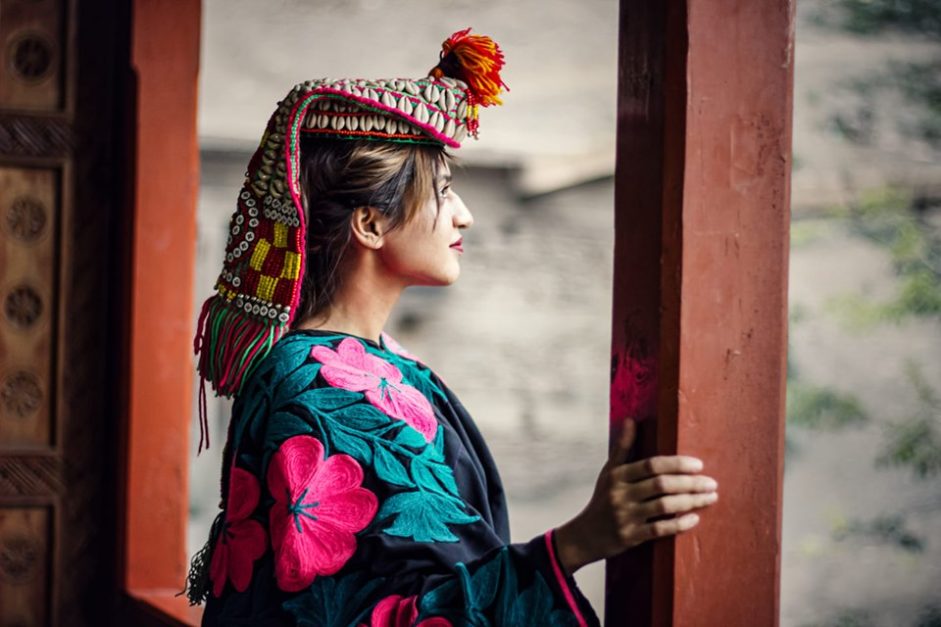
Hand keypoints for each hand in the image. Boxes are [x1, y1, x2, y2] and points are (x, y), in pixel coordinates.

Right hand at [553, 420, 718, 574]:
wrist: (585, 536)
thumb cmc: (602, 499)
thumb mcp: (608, 472)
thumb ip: (622, 447)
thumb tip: (631, 419)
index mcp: (617, 475)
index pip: (651, 465)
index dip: (677, 464)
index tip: (698, 465)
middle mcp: (621, 494)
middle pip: (662, 485)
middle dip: (690, 483)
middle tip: (712, 483)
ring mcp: (626, 516)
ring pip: (664, 506)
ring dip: (691, 501)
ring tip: (710, 498)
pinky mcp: (630, 537)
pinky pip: (659, 530)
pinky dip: (679, 524)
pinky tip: (694, 518)